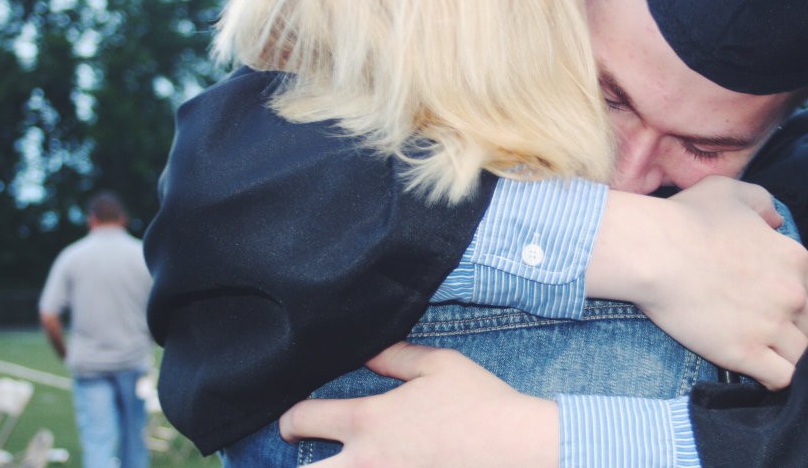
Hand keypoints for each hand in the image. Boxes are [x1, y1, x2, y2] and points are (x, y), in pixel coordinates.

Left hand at [279, 342, 557, 466]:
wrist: (517, 449)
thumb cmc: (480, 404)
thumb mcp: (438, 364)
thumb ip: (395, 355)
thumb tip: (366, 351)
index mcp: (368, 422)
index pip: (301, 419)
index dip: (290, 417)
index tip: (295, 420)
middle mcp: (365, 463)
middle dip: (300, 463)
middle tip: (312, 458)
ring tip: (344, 466)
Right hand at [587, 176, 807, 389]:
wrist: (655, 253)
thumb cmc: (688, 218)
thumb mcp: (730, 192)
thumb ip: (762, 203)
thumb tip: (776, 220)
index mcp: (794, 257)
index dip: (797, 295)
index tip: (774, 298)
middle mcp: (791, 294)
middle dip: (792, 325)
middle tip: (762, 324)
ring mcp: (771, 326)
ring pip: (802, 353)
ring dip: (786, 353)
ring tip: (762, 351)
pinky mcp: (746, 354)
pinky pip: (782, 377)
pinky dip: (775, 377)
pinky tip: (758, 369)